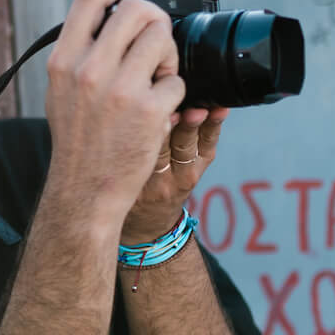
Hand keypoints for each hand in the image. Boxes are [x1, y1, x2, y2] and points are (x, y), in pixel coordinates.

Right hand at [41, 0, 185, 227]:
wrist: (85, 189)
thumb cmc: (77, 140)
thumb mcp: (60, 90)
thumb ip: (79, 53)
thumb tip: (111, 15)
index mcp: (63, 61)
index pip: (89, 0)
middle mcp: (88, 70)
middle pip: (136, 11)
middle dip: (156, 21)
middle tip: (157, 43)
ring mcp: (119, 89)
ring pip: (162, 39)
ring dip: (168, 56)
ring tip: (159, 78)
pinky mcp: (148, 111)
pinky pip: (176, 81)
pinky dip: (174, 94)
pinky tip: (160, 111)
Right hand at [122, 106, 228, 242]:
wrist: (150, 224)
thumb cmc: (125, 200)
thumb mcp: (119, 191)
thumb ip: (119, 165)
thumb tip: (114, 127)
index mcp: (142, 187)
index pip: (146, 157)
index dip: (150, 136)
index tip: (153, 118)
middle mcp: (165, 181)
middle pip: (171, 149)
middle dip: (178, 127)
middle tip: (184, 111)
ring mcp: (186, 175)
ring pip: (190, 146)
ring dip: (198, 125)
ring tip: (203, 109)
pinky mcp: (199, 168)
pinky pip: (208, 146)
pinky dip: (214, 126)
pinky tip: (219, 110)